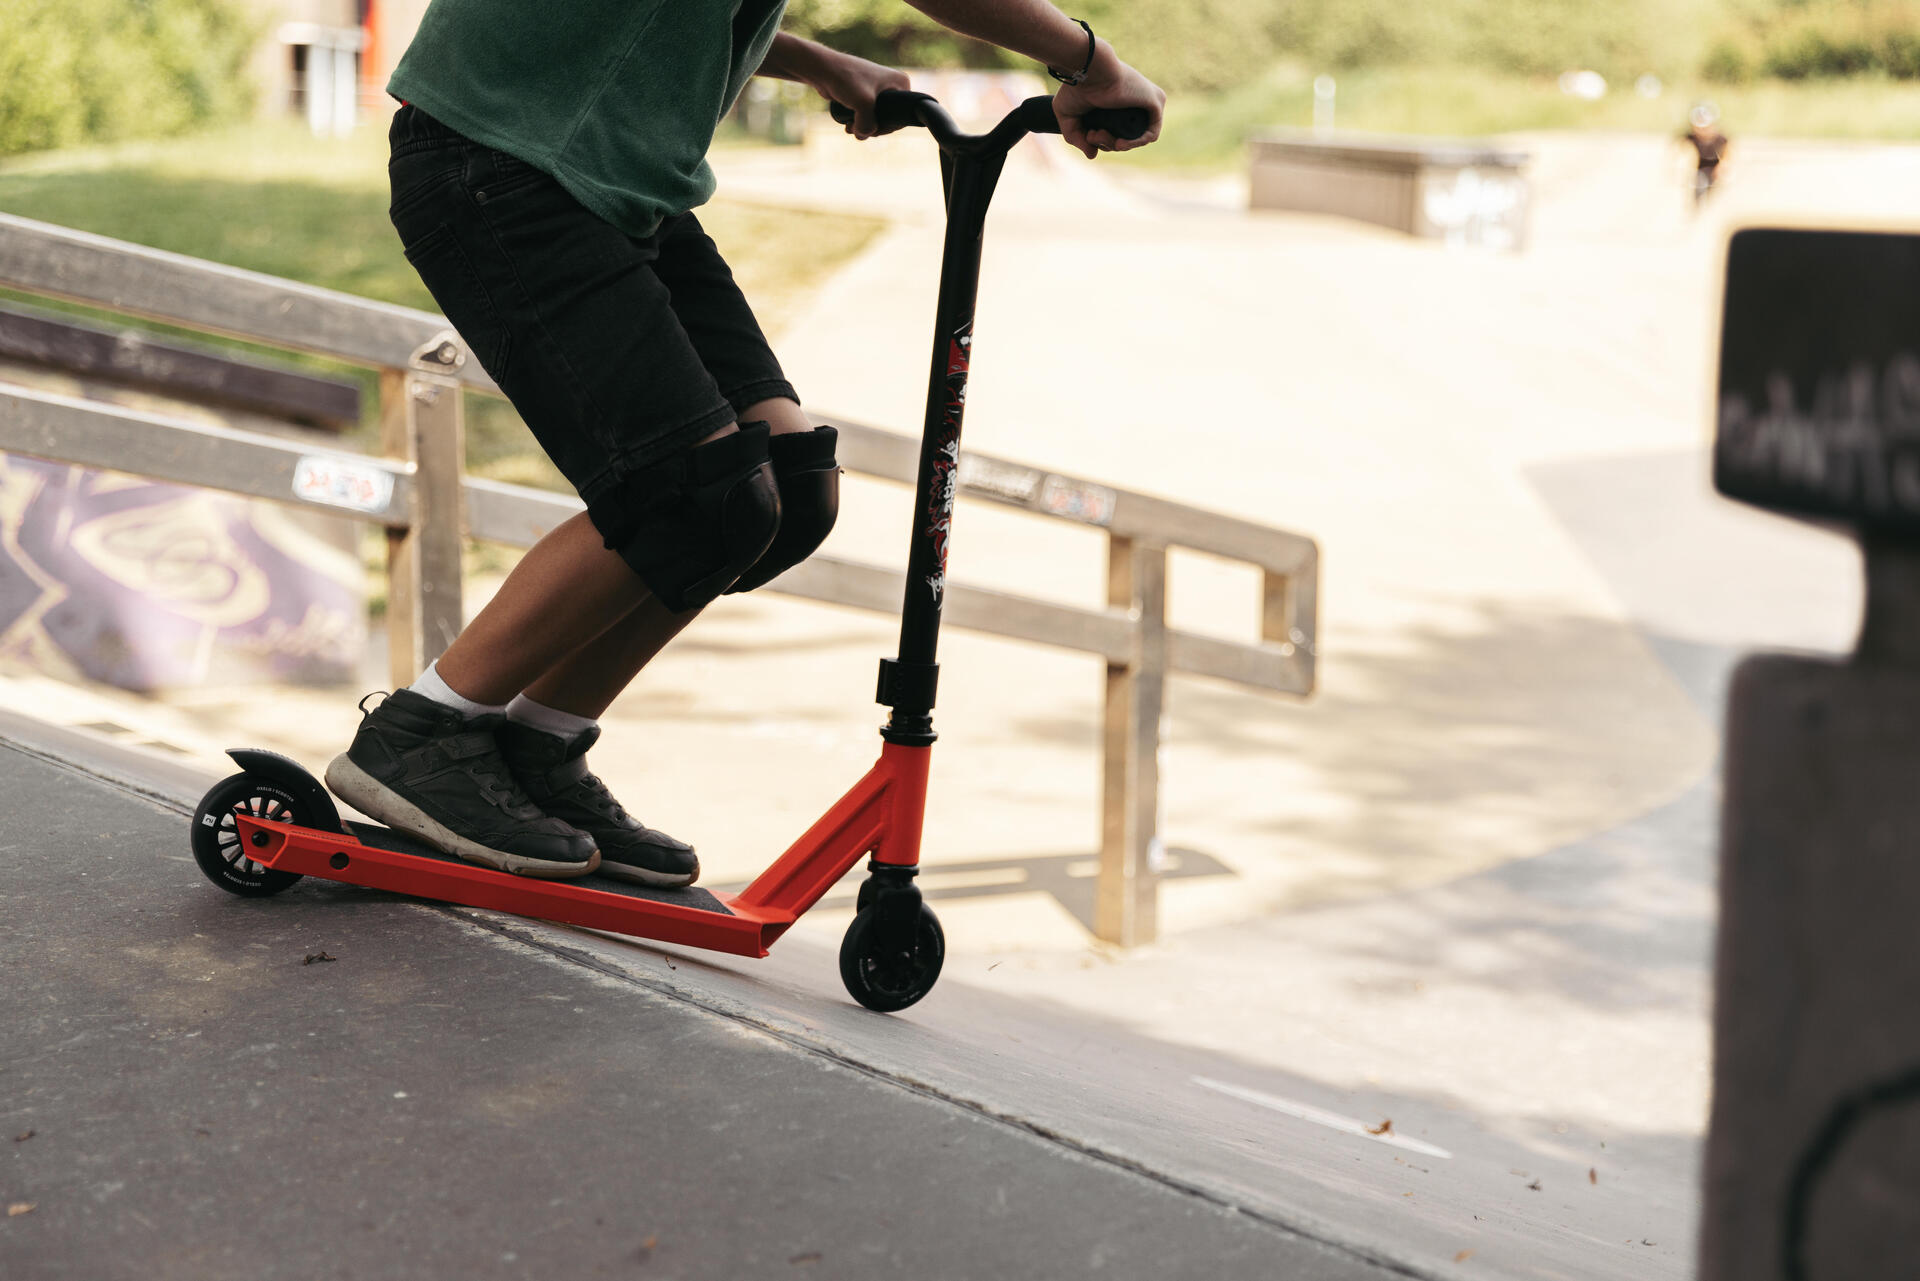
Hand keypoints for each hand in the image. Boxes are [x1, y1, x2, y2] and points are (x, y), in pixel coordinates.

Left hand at [810, 50, 912, 139]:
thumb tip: (863, 136)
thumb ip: (868, 126)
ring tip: (850, 127)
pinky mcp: (864, 94)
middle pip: (888, 119)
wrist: (823, 69)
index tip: (872, 131)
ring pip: (875, 118)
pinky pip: (866, 114)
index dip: (887, 128)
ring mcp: (877, 90)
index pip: (902, 115)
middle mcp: (892, 85)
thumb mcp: (863, 104)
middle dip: (872, 128)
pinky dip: (858, 121)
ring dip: (863, 127)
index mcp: (901, 82)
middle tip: (858, 130)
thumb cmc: (846, 79)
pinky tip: (848, 124)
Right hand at [1053, 41, 1164, 159]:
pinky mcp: (1156, 102)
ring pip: (1137, 137)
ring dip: (1116, 144)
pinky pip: (1151, 133)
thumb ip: (1076, 137)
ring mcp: (1147, 101)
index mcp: (1118, 104)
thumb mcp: (1068, 117)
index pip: (1117, 132)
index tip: (1088, 136)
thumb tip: (1093, 155)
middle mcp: (1134, 102)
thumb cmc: (1075, 87)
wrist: (1088, 69)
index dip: (1103, 142)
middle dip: (1107, 143)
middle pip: (1126, 137)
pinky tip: (1119, 143)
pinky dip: (1135, 142)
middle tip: (1091, 135)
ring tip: (1099, 135)